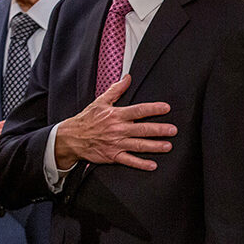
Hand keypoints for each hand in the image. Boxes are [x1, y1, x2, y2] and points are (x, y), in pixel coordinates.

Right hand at [54, 75, 174, 170]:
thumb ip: (116, 90)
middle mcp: (117, 130)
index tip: (166, 108)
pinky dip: (141, 164)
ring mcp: (115, 144)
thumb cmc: (87, 119)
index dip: (153, 109)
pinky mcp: (112, 156)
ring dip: (154, 146)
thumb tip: (128, 77)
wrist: (71, 138)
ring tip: (168, 146)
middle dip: (159, 130)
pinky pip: (129, 160)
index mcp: (116, 115)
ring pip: (138, 145)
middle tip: (173, 130)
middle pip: (142, 129)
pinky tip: (152, 165)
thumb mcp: (100, 101)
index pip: (138, 110)